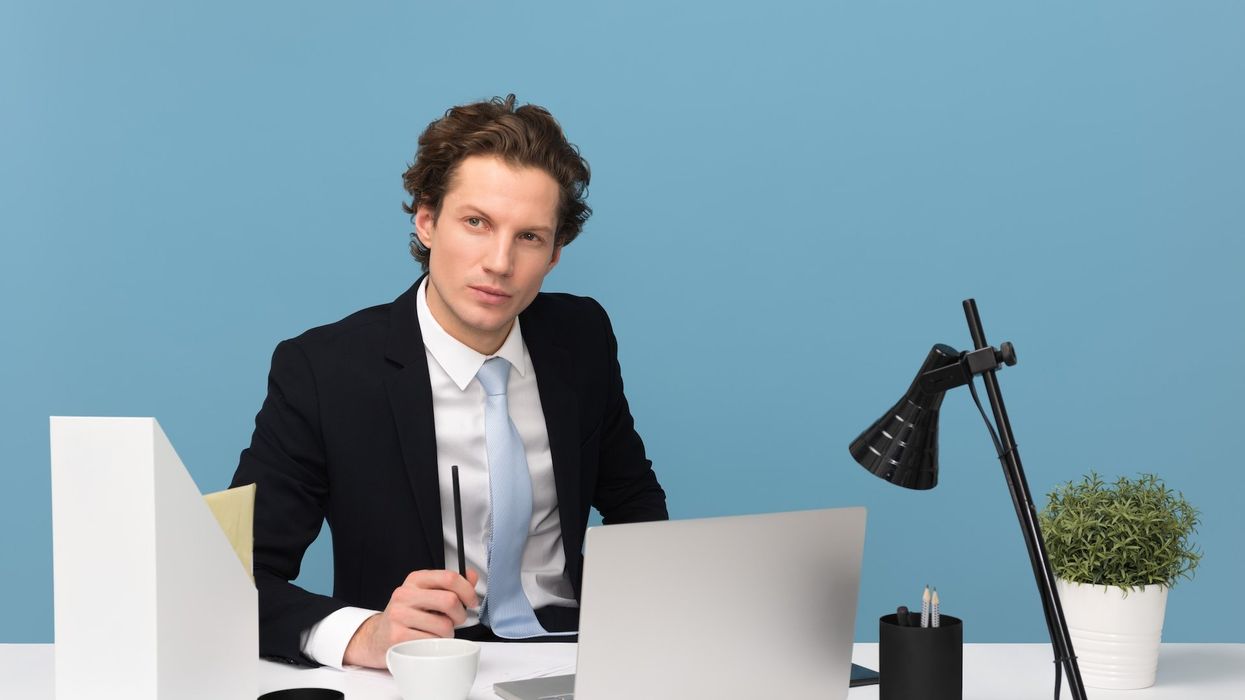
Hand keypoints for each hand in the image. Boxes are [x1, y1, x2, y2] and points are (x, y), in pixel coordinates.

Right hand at [343, 568, 479, 668]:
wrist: (378, 637)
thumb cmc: (408, 616)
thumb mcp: (427, 594)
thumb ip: (451, 585)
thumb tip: (472, 576)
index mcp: (415, 579)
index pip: (449, 577)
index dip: (468, 591)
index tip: (472, 601)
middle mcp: (404, 594)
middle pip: (449, 601)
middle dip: (460, 615)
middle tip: (456, 621)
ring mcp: (399, 615)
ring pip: (444, 626)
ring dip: (448, 634)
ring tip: (437, 633)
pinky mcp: (397, 636)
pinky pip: (432, 642)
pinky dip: (436, 645)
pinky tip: (427, 642)